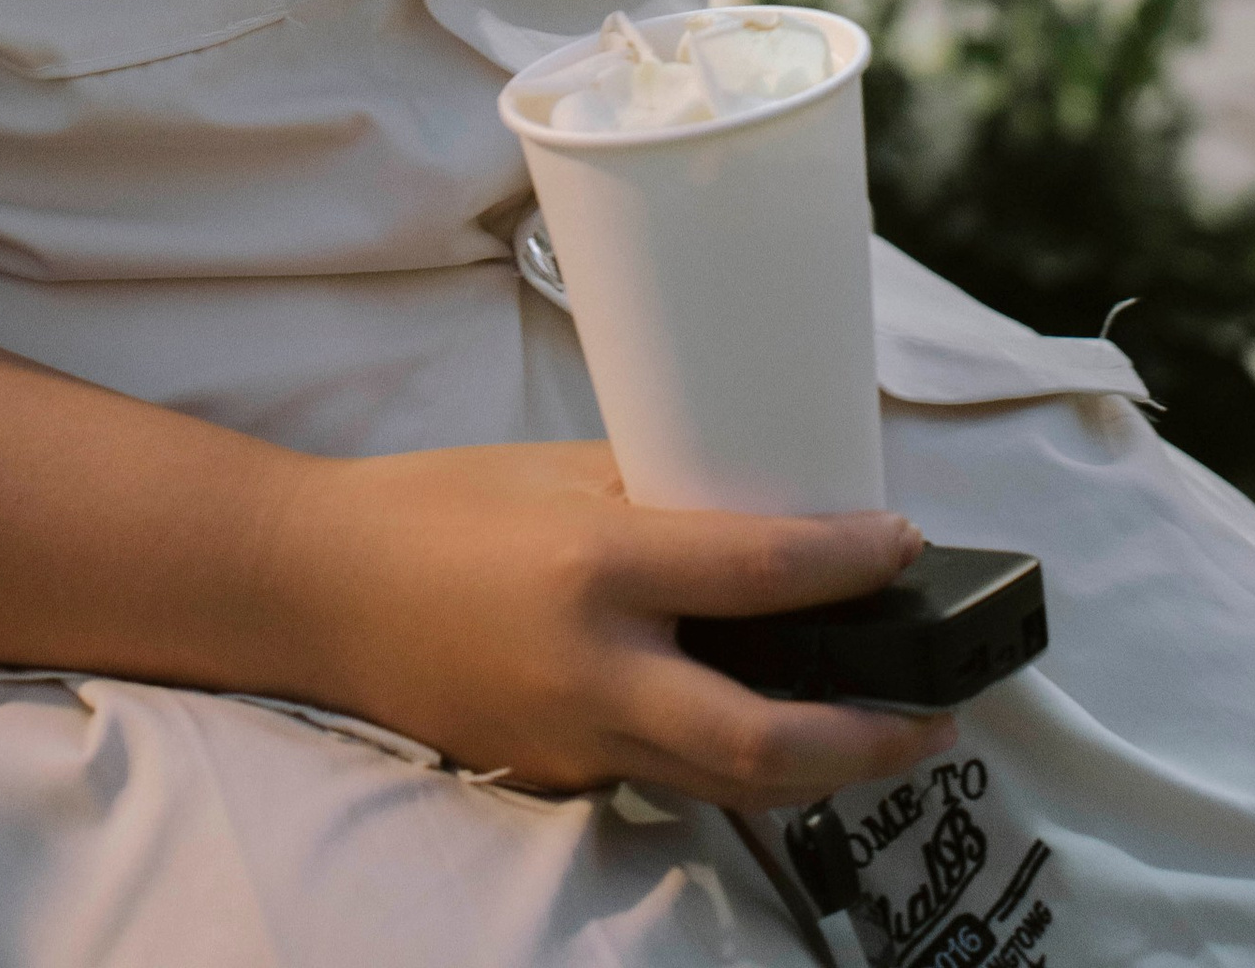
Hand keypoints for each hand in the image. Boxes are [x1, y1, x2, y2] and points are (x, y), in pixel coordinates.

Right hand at [280, 441, 940, 808]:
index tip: (902, 543)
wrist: (319, 589)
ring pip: (727, 782)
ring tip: (878, 736)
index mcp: (596, 565)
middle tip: (936, 721)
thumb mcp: (555, 471)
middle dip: (871, 741)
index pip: (761, 573)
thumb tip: (761, 506)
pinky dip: (726, 762)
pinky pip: (662, 776)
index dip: (852, 562)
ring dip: (814, 769)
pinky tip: (758, 729)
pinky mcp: (555, 776)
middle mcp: (594, 668)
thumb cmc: (434, 510)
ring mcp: (574, 739)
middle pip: (766, 740)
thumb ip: (656, 496)